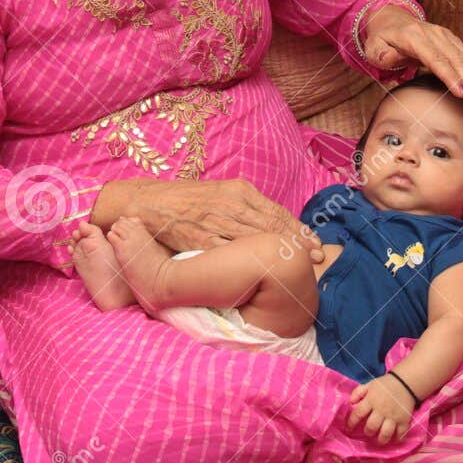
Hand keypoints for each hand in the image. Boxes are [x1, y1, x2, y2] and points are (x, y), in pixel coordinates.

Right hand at [103, 178, 323, 264]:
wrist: (144, 203)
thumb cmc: (183, 201)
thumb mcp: (218, 196)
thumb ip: (242, 209)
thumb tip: (269, 226)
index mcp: (237, 191)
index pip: (276, 212)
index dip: (298, 229)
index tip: (315, 243)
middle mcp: (230, 203)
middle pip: (273, 225)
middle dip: (298, 242)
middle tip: (318, 257)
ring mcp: (216, 221)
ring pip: (256, 238)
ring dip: (281, 252)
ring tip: (300, 266)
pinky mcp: (200, 238)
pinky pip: (229, 251)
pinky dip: (248, 261)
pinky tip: (263, 271)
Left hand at [345, 373, 415, 442]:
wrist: (405, 382)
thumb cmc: (385, 385)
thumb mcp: (369, 385)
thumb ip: (358, 392)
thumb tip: (350, 403)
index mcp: (371, 400)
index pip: (358, 414)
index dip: (351, 423)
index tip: (348, 429)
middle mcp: (381, 410)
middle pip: (372, 426)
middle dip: (368, 432)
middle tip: (368, 432)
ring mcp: (393, 416)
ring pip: (385, 433)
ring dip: (381, 440)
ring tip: (379, 441)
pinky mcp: (404, 420)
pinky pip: (400, 433)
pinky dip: (397, 439)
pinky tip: (393, 439)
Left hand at [360, 6, 462, 108]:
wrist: (391, 18)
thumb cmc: (382, 37)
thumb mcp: (373, 47)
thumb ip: (381, 55)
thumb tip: (391, 59)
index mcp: (415, 37)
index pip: (436, 60)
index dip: (450, 77)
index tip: (462, 93)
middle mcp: (435, 35)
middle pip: (457, 60)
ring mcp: (446, 37)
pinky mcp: (453, 41)